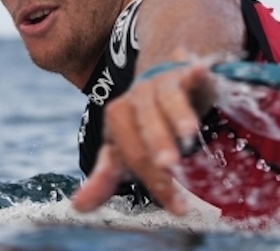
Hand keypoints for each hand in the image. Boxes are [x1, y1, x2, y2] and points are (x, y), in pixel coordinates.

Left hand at [71, 62, 215, 214]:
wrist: (160, 81)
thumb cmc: (140, 124)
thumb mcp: (120, 149)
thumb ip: (103, 177)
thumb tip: (78, 208)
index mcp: (117, 119)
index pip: (133, 154)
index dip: (155, 181)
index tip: (178, 208)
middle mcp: (137, 100)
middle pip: (147, 127)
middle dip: (158, 145)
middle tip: (170, 166)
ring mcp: (160, 85)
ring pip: (167, 100)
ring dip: (178, 114)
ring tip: (188, 132)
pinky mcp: (184, 74)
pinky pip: (188, 73)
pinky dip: (194, 73)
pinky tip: (200, 71)